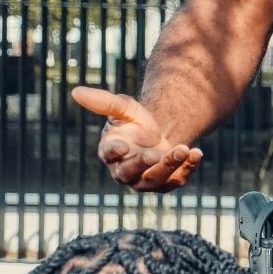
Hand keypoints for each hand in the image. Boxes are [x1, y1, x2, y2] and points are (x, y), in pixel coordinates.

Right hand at [71, 86, 199, 192]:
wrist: (160, 135)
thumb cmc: (136, 123)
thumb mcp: (123, 108)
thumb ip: (103, 102)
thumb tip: (75, 91)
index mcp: (110, 152)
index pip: (108, 154)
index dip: (114, 151)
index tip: (122, 146)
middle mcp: (124, 170)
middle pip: (129, 173)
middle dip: (143, 163)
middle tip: (156, 153)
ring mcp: (145, 180)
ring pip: (154, 180)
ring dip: (169, 165)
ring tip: (183, 148)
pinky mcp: (166, 183)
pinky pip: (176, 181)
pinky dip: (187, 168)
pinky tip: (196, 153)